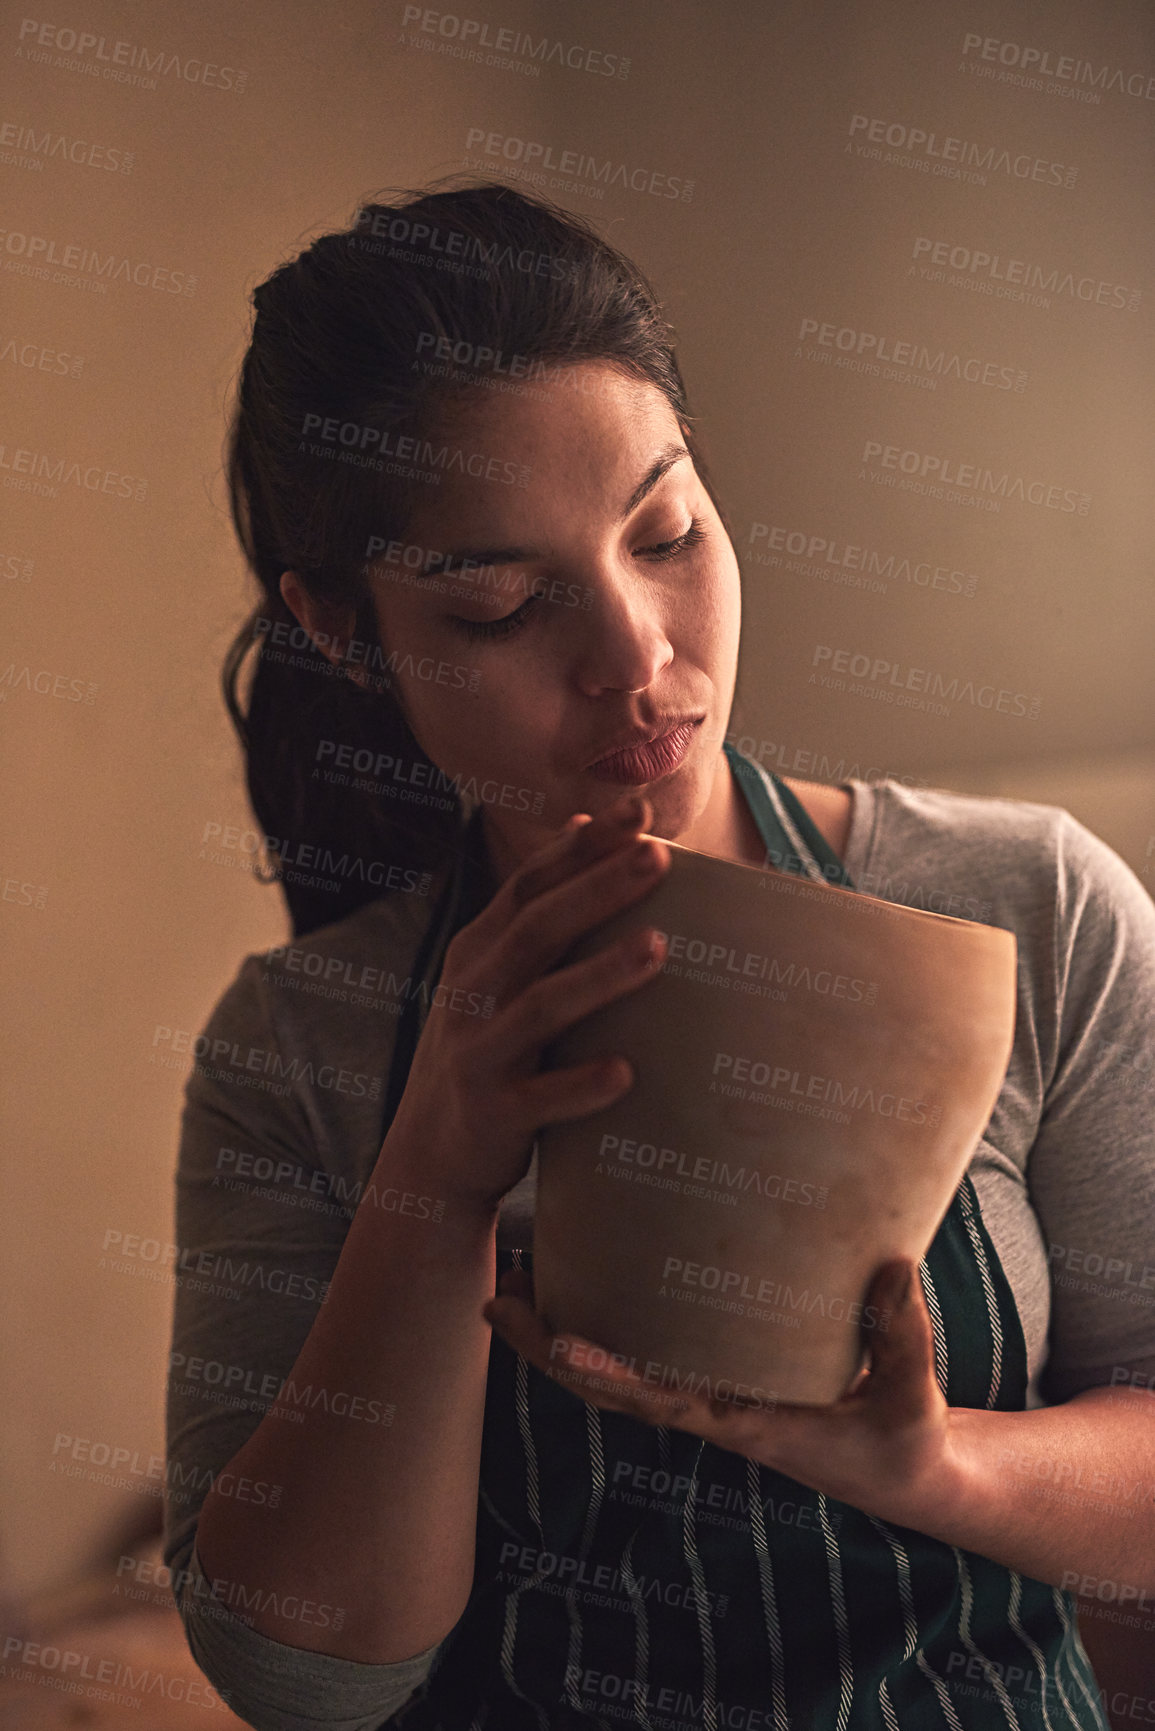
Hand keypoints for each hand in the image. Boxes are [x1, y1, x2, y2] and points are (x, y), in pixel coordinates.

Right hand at [385, 791, 669, 1214]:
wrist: (430, 1152)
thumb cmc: (487, 1045)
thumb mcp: (496, 968)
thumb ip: (539, 902)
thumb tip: (586, 817)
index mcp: (479, 949)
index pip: (531, 883)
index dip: (583, 846)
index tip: (640, 809)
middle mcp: (473, 991)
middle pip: (536, 929)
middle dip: (597, 889)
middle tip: (658, 856)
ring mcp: (479, 1052)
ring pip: (541, 1006)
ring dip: (600, 976)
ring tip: (658, 947)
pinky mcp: (494, 1113)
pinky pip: (541, 1098)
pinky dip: (581, 1084)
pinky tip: (625, 1072)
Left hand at [483, 1258, 964, 1531]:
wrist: (906, 1477)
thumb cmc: (903, 1439)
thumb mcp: (911, 1395)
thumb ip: (902, 1335)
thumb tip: (892, 1265)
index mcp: (747, 1424)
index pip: (662, 1402)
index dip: (610, 1373)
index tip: (560, 1342)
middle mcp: (713, 1413)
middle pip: (611, 1390)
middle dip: (549, 1348)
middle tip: (495, 1297)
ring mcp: (710, 1399)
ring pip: (617, 1374)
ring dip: (558, 1336)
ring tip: (512, 1279)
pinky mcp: (718, 1383)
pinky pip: (646, 1360)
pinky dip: (603, 1330)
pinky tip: (582, 1286)